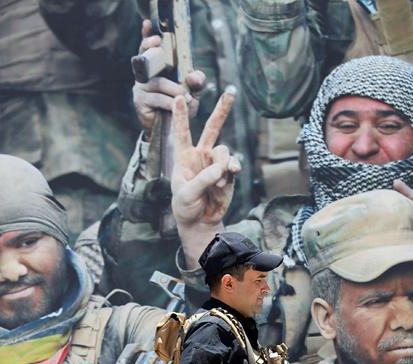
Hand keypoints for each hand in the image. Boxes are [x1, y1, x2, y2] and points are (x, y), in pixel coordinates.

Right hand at [133, 19, 204, 131]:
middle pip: (144, 56)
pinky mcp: (140, 102)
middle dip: (150, 47)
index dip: (147, 35)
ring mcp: (140, 88)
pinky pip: (156, 98)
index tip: (148, 23)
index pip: (150, 48)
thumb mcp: (194, 92)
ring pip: (157, 82)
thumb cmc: (182, 107)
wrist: (172, 132)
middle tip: (158, 42)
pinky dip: (169, 102)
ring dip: (174, 89)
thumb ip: (198, 81)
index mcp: (157, 68)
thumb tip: (193, 76)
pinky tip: (176, 106)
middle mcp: (145, 75)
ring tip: (186, 97)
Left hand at [171, 90, 238, 228]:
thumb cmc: (185, 206)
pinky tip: (229, 177)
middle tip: (231, 92)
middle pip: (212, 128)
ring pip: (224, 151)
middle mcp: (201, 156)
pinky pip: (233, 165)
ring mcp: (215, 164)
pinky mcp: (228, 174)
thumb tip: (222, 168)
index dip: (180, 115)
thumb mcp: (187, 194)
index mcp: (184, 157)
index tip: (178, 97)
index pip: (182, 133)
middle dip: (222, 111)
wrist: (200, 221)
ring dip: (222, 164)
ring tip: (218, 183)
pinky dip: (232, 170)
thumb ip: (203, 179)